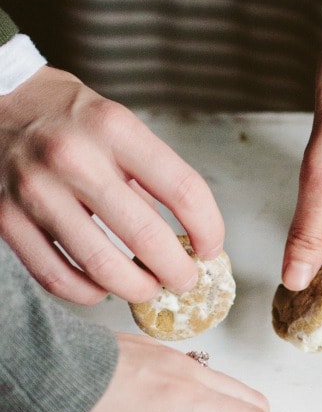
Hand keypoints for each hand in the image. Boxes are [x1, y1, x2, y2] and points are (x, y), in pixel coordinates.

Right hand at [0, 66, 223, 303]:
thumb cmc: (67, 118)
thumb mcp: (116, 126)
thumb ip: (149, 179)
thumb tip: (187, 241)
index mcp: (113, 128)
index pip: (183, 190)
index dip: (208, 229)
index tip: (211, 248)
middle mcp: (74, 158)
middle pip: (145, 237)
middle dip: (177, 272)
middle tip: (184, 280)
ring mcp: (36, 191)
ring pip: (102, 268)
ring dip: (136, 289)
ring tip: (147, 288)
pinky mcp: (6, 220)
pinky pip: (57, 277)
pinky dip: (89, 293)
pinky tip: (102, 288)